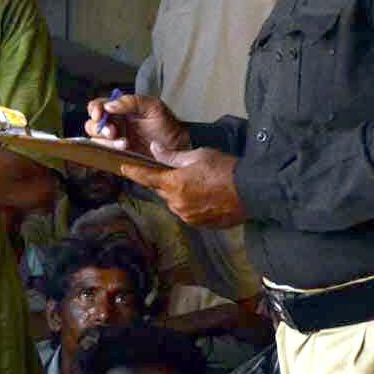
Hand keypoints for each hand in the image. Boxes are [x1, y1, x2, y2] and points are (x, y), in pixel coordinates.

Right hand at [85, 93, 188, 156]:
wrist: (178, 148)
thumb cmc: (168, 126)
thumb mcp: (153, 107)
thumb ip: (131, 102)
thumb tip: (110, 105)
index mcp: (121, 109)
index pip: (99, 105)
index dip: (95, 109)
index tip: (99, 114)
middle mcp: (116, 124)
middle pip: (92, 124)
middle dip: (100, 128)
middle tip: (113, 132)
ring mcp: (116, 140)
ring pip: (96, 140)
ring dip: (106, 141)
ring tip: (124, 143)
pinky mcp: (119, 155)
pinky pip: (105, 153)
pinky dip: (110, 151)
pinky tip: (124, 149)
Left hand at [120, 146, 244, 227]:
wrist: (251, 191)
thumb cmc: (226, 169)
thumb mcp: (198, 155)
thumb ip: (172, 156)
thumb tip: (154, 149)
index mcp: (174, 184)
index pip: (146, 178)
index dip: (133, 172)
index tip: (122, 168)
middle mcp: (176, 203)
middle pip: (160, 191)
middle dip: (163, 182)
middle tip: (174, 172)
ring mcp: (187, 216)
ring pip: (173, 202)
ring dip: (177, 193)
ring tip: (196, 183)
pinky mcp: (198, 224)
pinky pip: (186, 212)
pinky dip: (189, 203)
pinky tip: (203, 195)